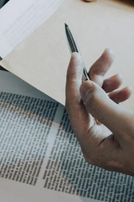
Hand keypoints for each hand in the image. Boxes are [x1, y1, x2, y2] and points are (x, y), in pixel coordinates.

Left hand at [66, 49, 133, 175]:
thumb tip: (83, 87)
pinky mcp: (118, 138)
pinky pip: (110, 113)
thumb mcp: (127, 126)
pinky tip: (126, 92)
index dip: (73, 79)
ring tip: (121, 77)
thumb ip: (101, 106)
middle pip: (86, 103)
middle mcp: (94, 144)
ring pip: (98, 106)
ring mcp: (106, 142)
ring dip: (107, 87)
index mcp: (91, 146)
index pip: (74, 106)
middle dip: (96, 77)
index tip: (75, 57)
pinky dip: (116, 99)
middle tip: (107, 55)